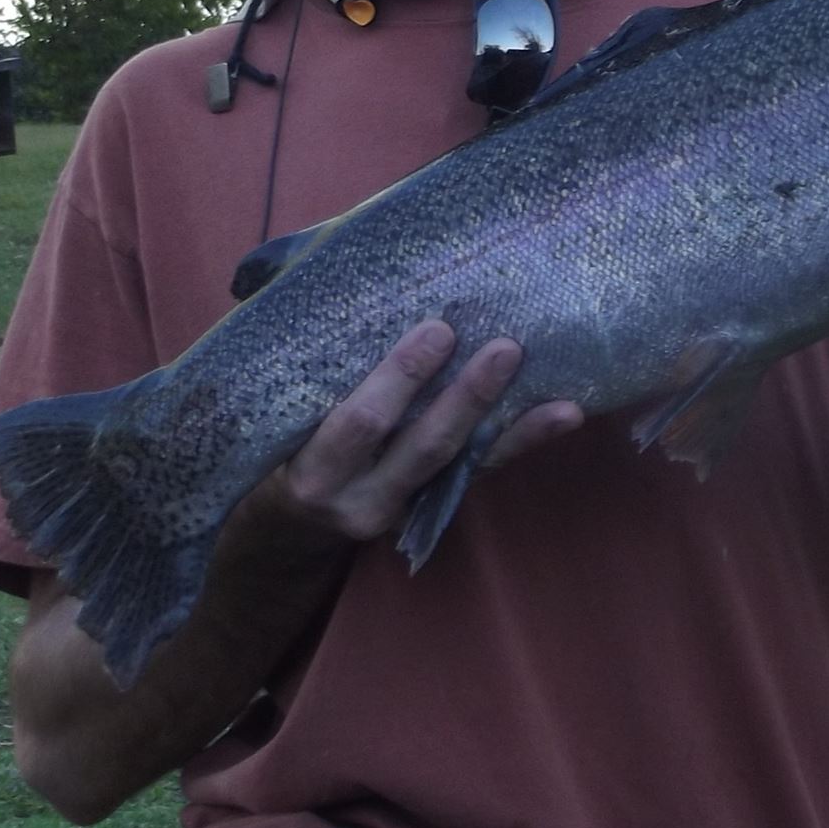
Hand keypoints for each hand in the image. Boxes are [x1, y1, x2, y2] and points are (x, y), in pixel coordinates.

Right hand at [246, 320, 582, 545]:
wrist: (281, 548)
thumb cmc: (270, 467)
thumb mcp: (265, 433)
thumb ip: (293, 372)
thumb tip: (296, 279)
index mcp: (314, 473)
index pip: (360, 424)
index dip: (400, 378)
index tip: (435, 330)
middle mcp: (362, 499)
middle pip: (423, 446)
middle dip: (466, 398)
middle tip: (505, 347)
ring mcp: (402, 508)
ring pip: (461, 464)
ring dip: (512, 426)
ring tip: (561, 399)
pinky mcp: (429, 508)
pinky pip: (479, 472)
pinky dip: (522, 441)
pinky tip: (563, 415)